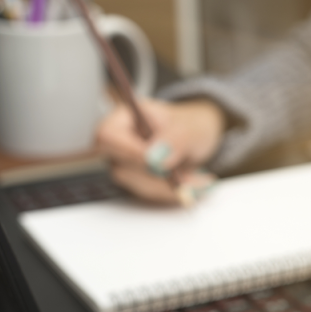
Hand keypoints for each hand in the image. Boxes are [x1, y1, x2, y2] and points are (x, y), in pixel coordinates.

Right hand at [96, 98, 225, 205]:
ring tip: (202, 182)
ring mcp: (124, 165)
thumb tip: (154, 160)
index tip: (158, 164)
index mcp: (124, 117)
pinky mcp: (136, 183)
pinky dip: (173, 193)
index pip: (108, 136)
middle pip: (121, 168)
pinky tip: (194, 185)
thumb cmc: (189, 125)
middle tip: (193, 179)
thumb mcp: (190, 127)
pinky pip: (150, 194)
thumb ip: (174, 139)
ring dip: (171, 188)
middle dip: (160, 177)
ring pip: (138, 186)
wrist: (195, 138)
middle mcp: (118, 143)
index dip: (129, 152)